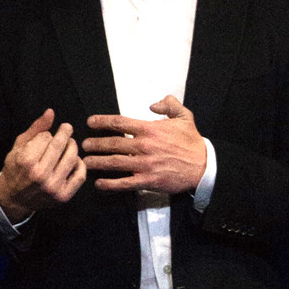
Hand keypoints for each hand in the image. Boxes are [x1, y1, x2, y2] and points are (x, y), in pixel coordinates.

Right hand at [0, 109, 86, 221]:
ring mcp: (52, 187)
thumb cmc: (16, 168)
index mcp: (26, 161)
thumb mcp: (20, 146)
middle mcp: (40, 175)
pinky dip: (81, 164)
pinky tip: (75, 160)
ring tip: (70, 144)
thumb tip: (51, 112)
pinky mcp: (63, 197)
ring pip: (72, 158)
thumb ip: (36, 128)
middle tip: (66, 128)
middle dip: (65, 133)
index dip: (47, 134)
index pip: (46, 137)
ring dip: (73, 146)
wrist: (15, 198)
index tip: (45, 137)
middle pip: (60, 145)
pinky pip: (80, 175)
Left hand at [82, 95, 206, 193]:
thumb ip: (169, 104)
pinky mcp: (148, 181)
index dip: (102, 121)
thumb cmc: (192, 141)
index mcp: (150, 129)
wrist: (204, 166)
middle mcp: (144, 146)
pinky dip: (110, 184)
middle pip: (113, 143)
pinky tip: (99, 184)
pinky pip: (125, 183)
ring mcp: (145, 164)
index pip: (120, 123)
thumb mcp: (184, 116)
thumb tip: (153, 104)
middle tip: (83, 145)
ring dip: (97, 162)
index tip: (90, 122)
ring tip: (85, 162)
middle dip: (95, 144)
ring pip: (115, 163)